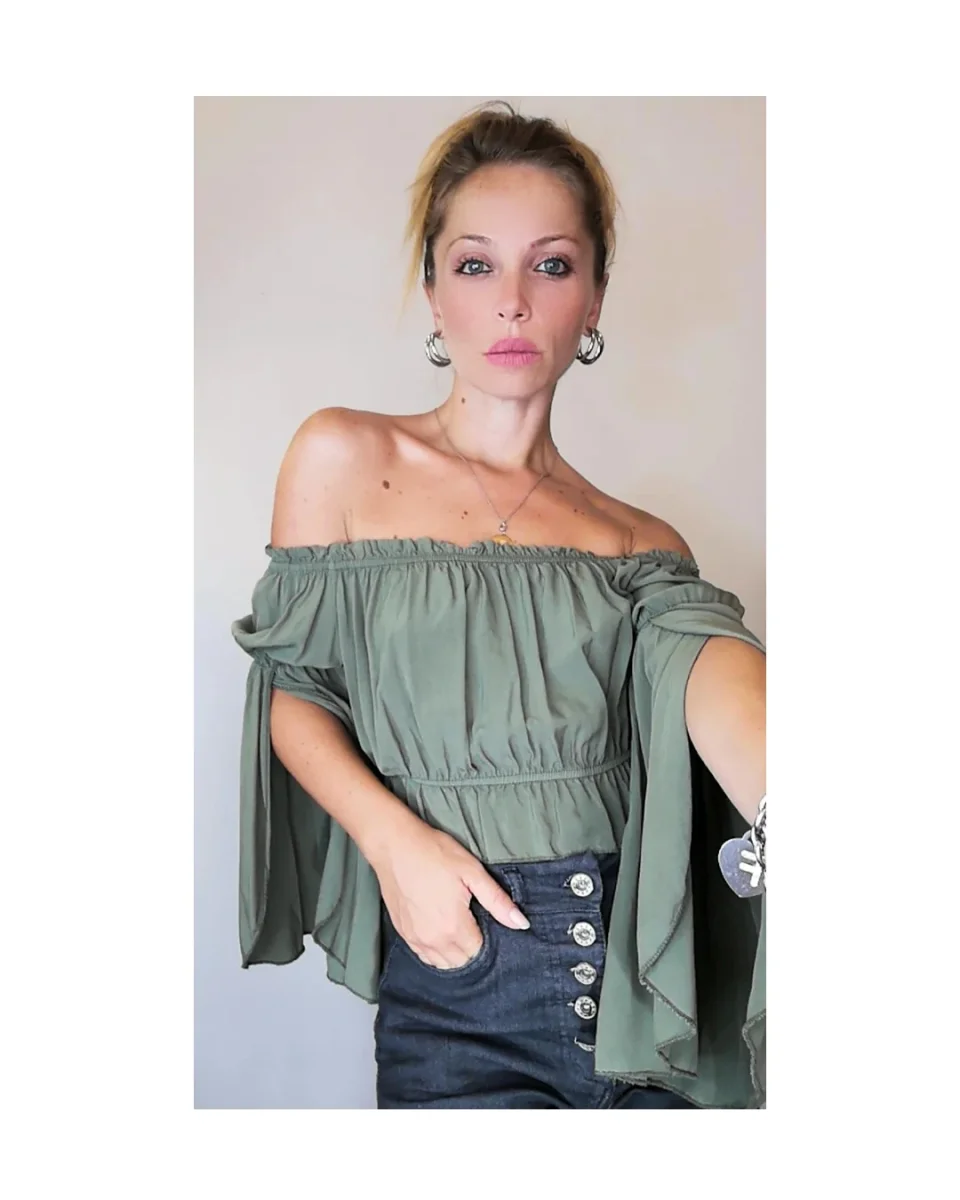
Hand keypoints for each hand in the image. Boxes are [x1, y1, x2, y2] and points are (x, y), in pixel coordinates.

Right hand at [373, 821, 529, 968]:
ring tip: (459, 927)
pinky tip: (441, 931)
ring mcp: (415, 938)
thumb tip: (521, 924)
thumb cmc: (434, 853)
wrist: (394, 844)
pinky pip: (423, 955)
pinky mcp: (403, 932)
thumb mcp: (472, 872)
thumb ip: (497, 901)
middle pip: (461, 961)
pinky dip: (435, 951)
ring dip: (454, 953)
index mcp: (453, 926)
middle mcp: (433, 940)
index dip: (488, 939)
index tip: (487, 922)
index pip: (479, 952)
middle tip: (475, 922)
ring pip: (442, 963)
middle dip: (472, 948)